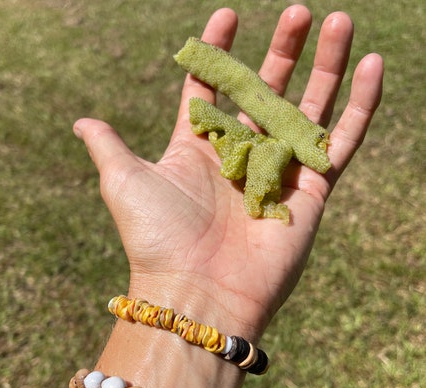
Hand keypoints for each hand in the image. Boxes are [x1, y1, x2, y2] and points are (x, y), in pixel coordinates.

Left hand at [73, 6, 382, 340]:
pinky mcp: (312, 191)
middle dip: (283, 50)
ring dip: (327, 65)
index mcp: (199, 149)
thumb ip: (109, 145)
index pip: (212, 89)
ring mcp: (279, 172)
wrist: (196, 292)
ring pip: (310, 108)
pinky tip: (373, 65)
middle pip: (266, 92)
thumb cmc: (156, 237)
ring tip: (339, 22)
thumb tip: (81, 122)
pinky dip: (361, 105)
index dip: (219, 52)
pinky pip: (343, 141)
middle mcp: (240, 156)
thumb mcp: (123, 181)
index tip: (228, 15)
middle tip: (297, 11)